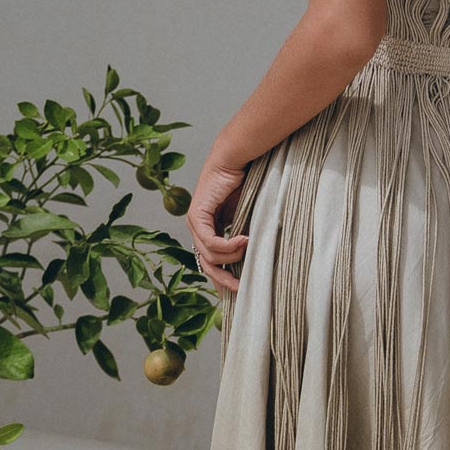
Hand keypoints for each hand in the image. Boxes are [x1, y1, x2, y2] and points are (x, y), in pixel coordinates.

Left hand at [187, 155, 249, 295]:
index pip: (212, 262)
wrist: (235, 159)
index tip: (238, 291)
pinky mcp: (196, 215)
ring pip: (209, 255)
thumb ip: (244, 235)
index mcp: (209, 229)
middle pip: (207, 265)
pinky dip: (227, 245)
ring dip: (231, 256)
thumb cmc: (244, 183)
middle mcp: (198, 228)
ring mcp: (195, 222)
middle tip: (240, 289)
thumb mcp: (246, 216)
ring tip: (248, 246)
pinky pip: (209, 241)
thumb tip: (254, 257)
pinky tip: (243, 241)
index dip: (223, 279)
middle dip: (223, 280)